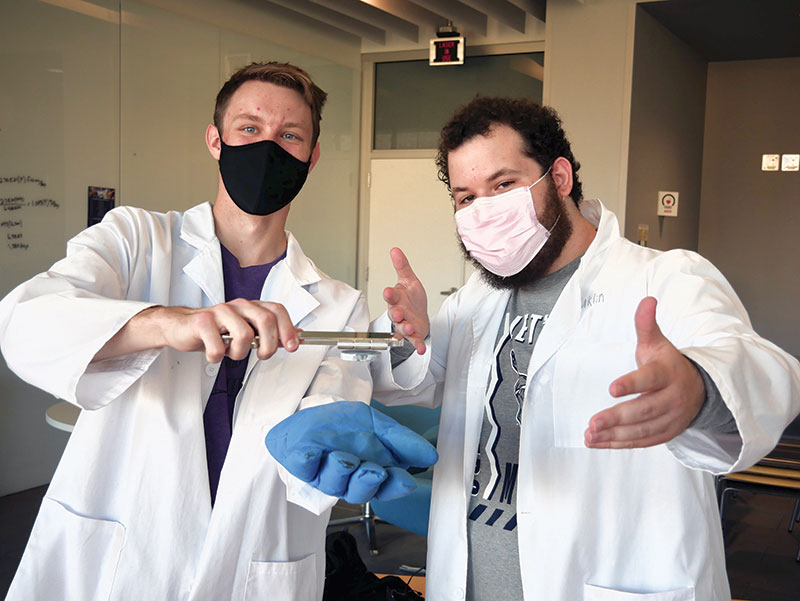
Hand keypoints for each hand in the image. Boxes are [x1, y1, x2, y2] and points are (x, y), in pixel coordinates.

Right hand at [93, 300, 298, 362]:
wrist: (182, 328)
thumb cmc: (216, 331)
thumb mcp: (245, 331)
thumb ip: (267, 333)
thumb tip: (295, 338)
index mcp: (251, 307)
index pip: (276, 310)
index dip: (288, 328)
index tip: (292, 347)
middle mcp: (238, 306)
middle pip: (265, 320)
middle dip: (269, 344)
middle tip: (262, 355)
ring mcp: (220, 312)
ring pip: (244, 335)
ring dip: (240, 353)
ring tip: (230, 353)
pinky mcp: (202, 322)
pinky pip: (218, 347)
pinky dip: (217, 357)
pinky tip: (212, 354)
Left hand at [265, 402, 438, 503]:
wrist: (310, 415)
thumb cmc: (344, 426)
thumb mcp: (377, 424)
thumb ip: (401, 439)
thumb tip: (431, 456)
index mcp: (371, 472)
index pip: (387, 487)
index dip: (395, 486)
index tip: (404, 479)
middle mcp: (349, 479)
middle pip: (361, 492)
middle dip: (368, 481)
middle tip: (374, 470)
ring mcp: (325, 475)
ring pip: (335, 483)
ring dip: (341, 470)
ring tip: (343, 456)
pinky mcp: (302, 466)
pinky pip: (305, 468)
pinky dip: (308, 461)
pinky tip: (312, 454)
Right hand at [383, 248, 428, 353]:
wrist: (419, 314)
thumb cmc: (412, 298)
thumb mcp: (409, 280)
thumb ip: (402, 266)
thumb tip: (395, 250)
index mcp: (396, 298)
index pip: (391, 296)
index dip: (389, 294)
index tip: (388, 292)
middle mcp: (399, 312)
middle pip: (394, 313)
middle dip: (396, 313)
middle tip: (398, 313)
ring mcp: (405, 324)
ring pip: (402, 328)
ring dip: (405, 328)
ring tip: (410, 328)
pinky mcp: (413, 335)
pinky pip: (414, 341)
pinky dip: (417, 345)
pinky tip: (421, 349)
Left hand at [584, 296, 704, 448]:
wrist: (699, 389)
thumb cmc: (668, 364)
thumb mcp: (658, 342)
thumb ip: (646, 324)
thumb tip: (647, 300)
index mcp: (668, 373)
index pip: (650, 379)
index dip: (632, 384)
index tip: (612, 388)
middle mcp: (671, 398)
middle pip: (644, 410)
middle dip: (617, 418)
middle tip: (593, 422)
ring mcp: (670, 419)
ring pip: (642, 431)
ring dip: (614, 435)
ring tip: (590, 434)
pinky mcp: (665, 434)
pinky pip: (641, 442)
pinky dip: (619, 444)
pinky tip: (598, 442)